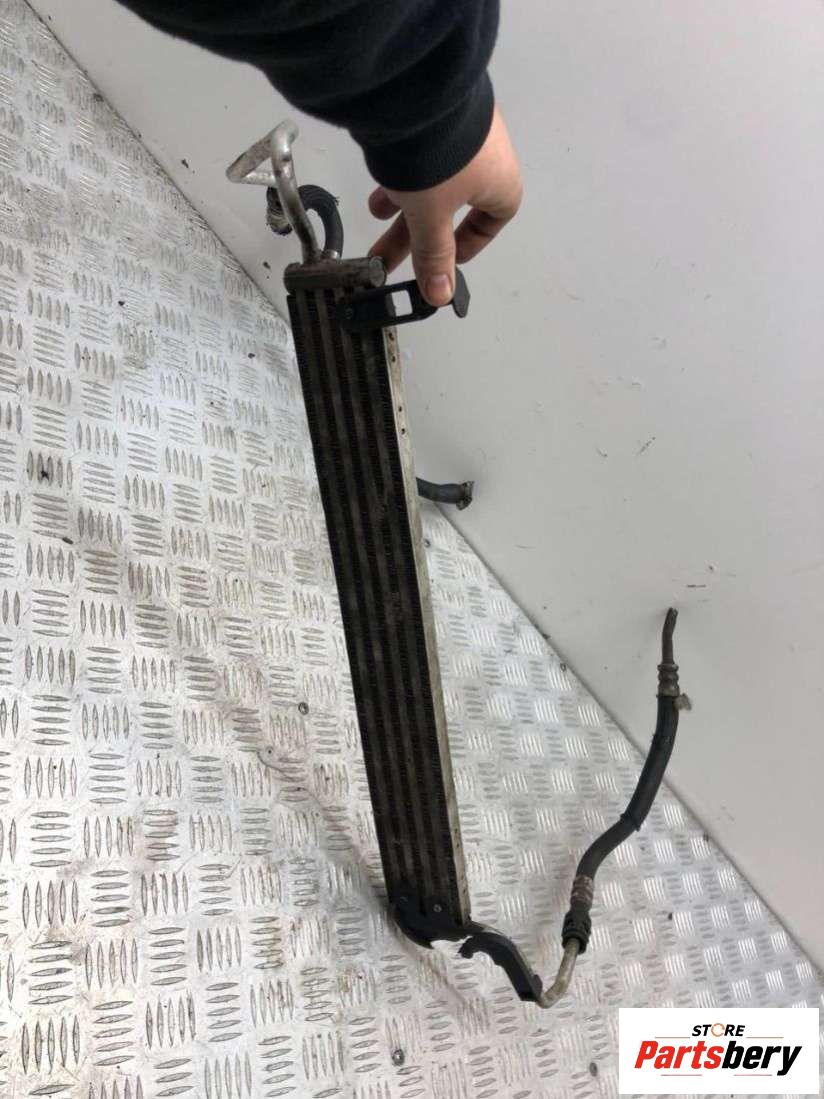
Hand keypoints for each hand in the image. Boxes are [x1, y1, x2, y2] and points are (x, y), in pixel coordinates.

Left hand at [368, 106, 522, 305]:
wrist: (419, 90)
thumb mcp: (432, 218)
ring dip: (404, 204)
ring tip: (375, 217)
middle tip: (385, 257)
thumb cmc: (439, 164)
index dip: (471, 242)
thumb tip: (439, 296)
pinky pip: (422, 152)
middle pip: (452, 207)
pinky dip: (401, 172)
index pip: (496, 218)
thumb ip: (435, 256)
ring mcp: (461, 129)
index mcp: (500, 182)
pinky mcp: (436, 112)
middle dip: (417, 235)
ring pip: (432, 179)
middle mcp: (486, 154)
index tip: (444, 259)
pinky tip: (378, 181)